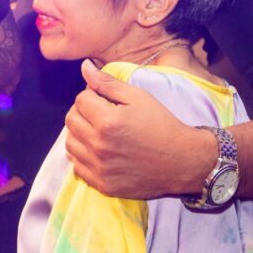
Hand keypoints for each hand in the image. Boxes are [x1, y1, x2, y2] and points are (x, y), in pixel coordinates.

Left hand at [64, 60, 210, 198]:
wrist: (182, 161)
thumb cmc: (162, 125)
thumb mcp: (138, 97)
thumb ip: (108, 83)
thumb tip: (84, 67)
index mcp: (107, 121)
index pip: (80, 100)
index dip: (92, 95)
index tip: (105, 100)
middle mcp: (99, 146)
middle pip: (71, 121)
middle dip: (83, 112)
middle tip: (101, 113)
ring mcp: (100, 168)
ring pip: (70, 144)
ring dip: (80, 133)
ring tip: (99, 131)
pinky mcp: (102, 184)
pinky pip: (77, 167)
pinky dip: (84, 156)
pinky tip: (100, 151)